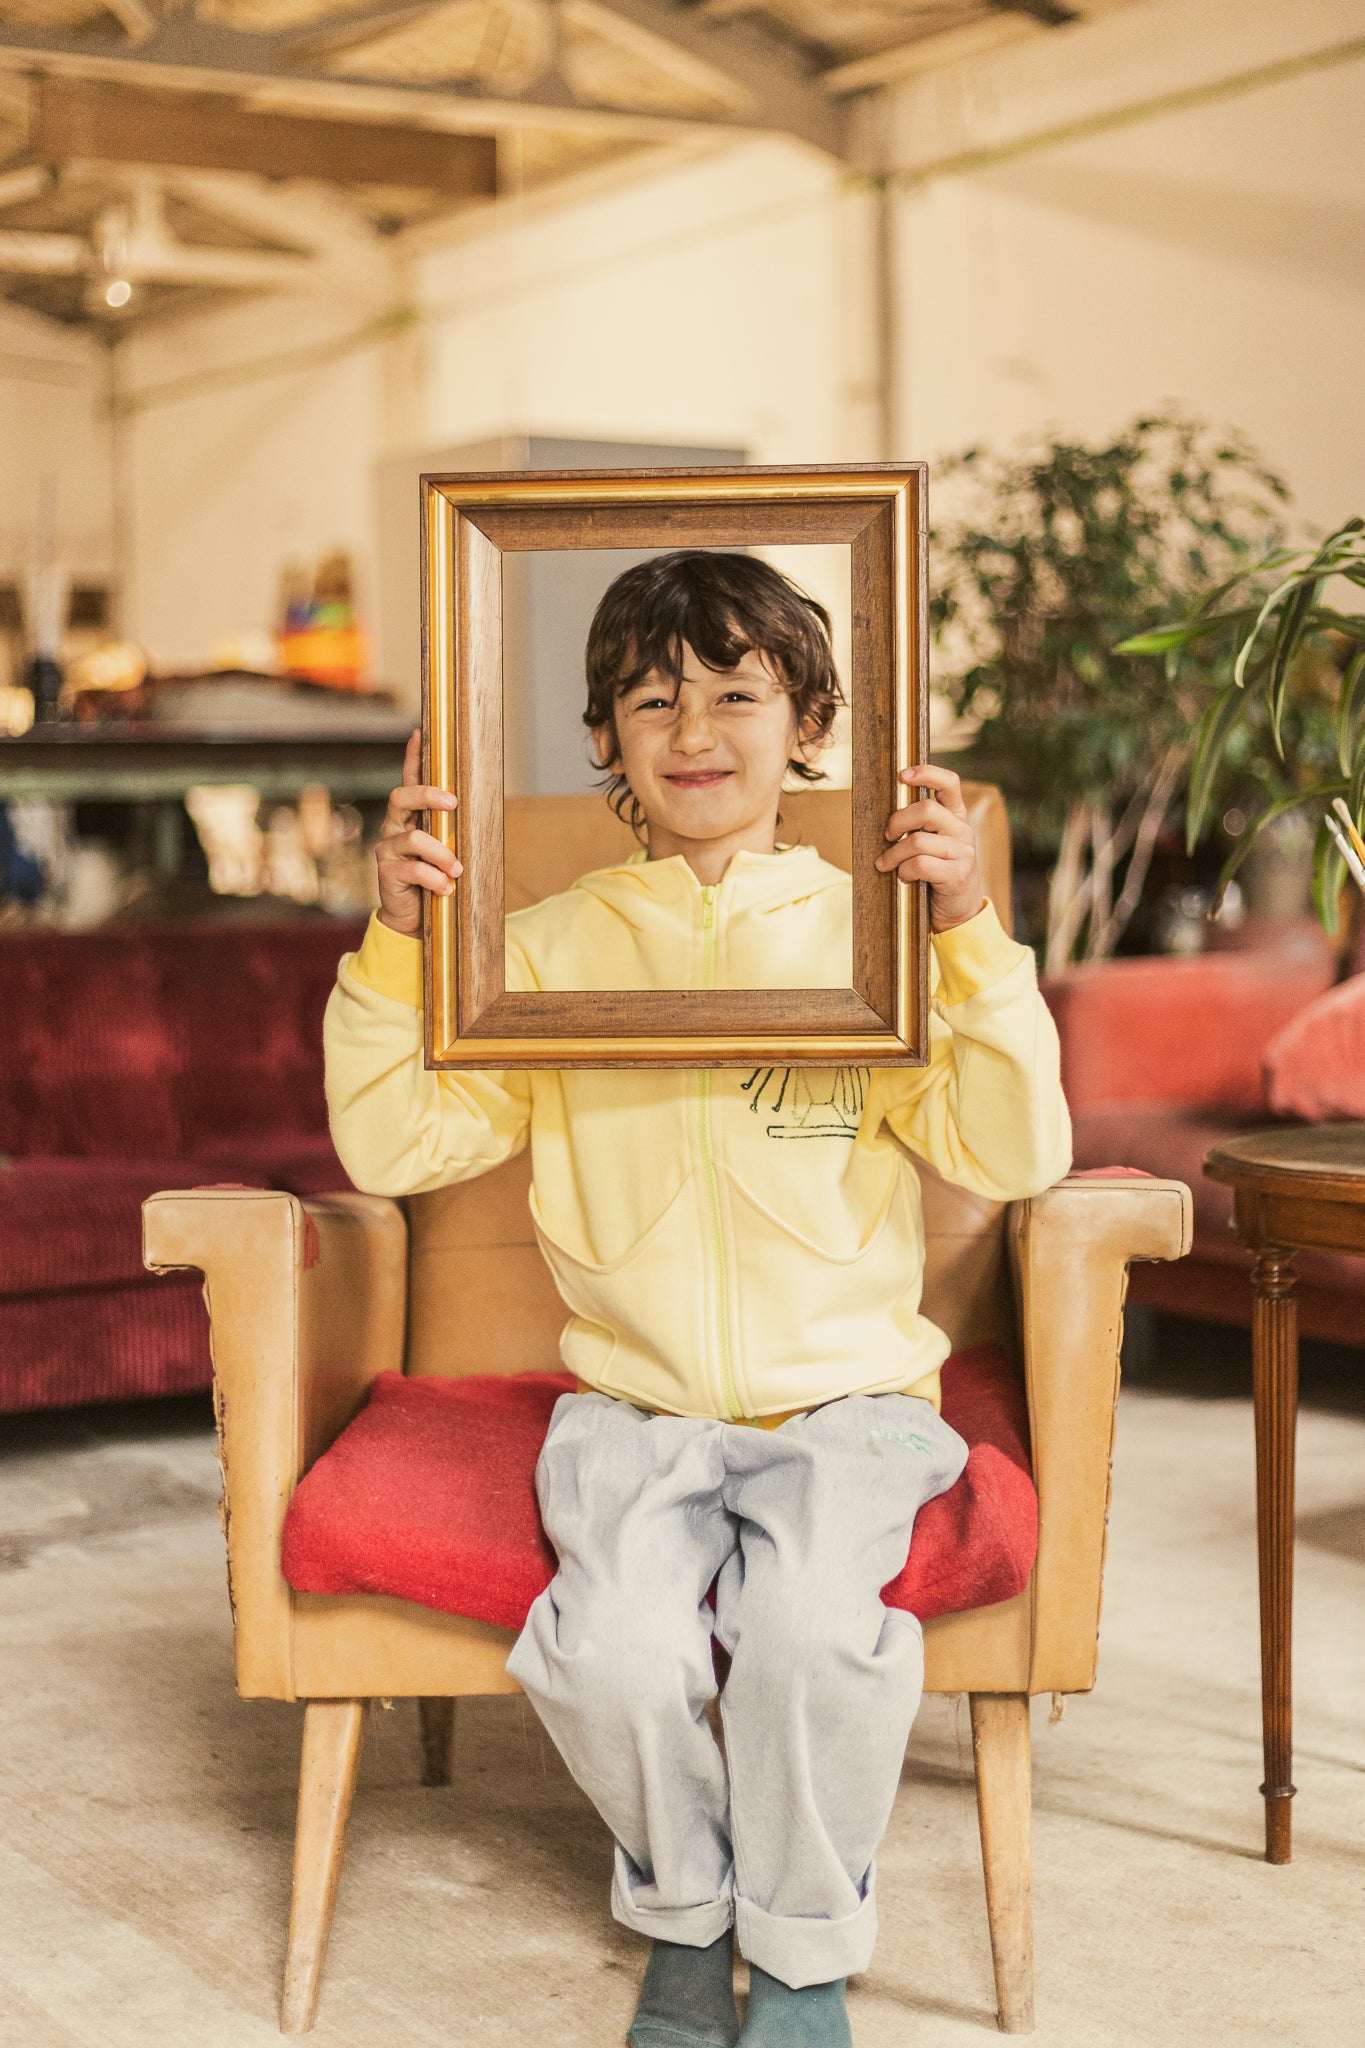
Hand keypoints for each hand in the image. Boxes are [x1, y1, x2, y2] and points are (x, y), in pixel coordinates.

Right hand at [376, 729, 461, 937]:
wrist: (414, 919)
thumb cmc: (434, 879)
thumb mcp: (444, 852)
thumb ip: (450, 832)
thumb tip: (469, 810)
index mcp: (409, 818)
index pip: (409, 781)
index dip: (412, 757)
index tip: (421, 732)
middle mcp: (394, 828)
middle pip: (401, 797)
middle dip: (428, 795)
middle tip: (452, 803)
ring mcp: (388, 850)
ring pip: (414, 839)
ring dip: (442, 854)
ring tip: (456, 869)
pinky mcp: (387, 873)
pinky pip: (414, 870)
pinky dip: (435, 879)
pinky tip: (446, 889)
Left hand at [875, 764, 983, 932]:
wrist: (957, 911)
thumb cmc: (935, 872)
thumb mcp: (931, 843)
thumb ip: (919, 825)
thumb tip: (887, 812)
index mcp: (956, 816)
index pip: (949, 782)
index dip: (926, 774)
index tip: (902, 775)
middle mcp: (963, 830)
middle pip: (925, 810)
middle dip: (897, 822)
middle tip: (887, 836)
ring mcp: (963, 852)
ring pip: (917, 842)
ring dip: (894, 855)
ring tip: (887, 864)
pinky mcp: (957, 875)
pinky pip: (919, 865)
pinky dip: (904, 872)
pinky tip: (904, 877)